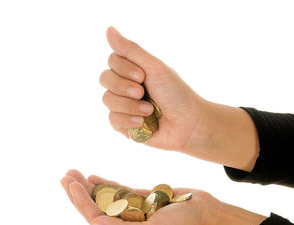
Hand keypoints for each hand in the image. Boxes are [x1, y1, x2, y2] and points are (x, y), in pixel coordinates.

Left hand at [60, 169, 265, 224]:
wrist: (205, 214)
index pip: (96, 219)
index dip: (80, 202)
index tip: (70, 184)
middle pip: (95, 209)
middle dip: (79, 193)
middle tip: (66, 175)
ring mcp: (132, 214)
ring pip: (104, 199)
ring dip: (88, 187)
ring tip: (73, 173)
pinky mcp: (140, 201)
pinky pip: (118, 192)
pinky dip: (105, 185)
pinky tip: (93, 178)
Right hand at [100, 27, 259, 170]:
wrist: (188, 124)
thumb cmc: (176, 94)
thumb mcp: (154, 68)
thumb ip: (131, 50)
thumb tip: (109, 29)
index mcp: (134, 70)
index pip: (112, 61)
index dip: (123, 69)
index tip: (142, 76)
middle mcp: (126, 86)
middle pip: (105, 79)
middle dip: (123, 87)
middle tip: (142, 92)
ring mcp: (124, 106)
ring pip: (107, 100)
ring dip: (129, 106)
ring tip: (149, 111)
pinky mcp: (124, 125)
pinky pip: (112, 120)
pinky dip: (128, 120)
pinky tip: (142, 122)